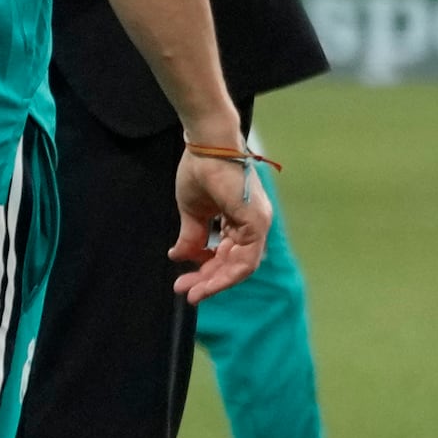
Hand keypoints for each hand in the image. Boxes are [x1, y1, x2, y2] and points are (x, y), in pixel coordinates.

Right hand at [168, 144, 271, 303]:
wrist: (206, 144)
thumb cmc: (200, 170)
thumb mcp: (193, 211)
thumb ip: (192, 236)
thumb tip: (179, 257)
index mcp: (242, 219)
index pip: (229, 255)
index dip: (208, 271)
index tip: (185, 283)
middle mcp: (255, 224)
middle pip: (236, 264)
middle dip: (209, 280)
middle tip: (186, 292)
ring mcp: (258, 223)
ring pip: (241, 265)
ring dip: (216, 281)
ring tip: (192, 291)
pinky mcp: (256, 221)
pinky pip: (245, 257)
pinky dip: (225, 272)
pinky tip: (205, 278)